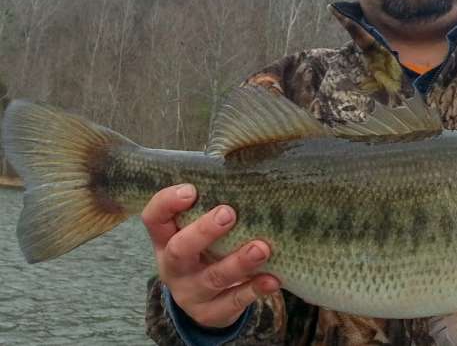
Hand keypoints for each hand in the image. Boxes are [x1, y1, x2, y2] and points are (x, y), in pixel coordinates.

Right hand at [142, 184, 280, 327]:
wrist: (206, 303)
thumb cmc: (206, 252)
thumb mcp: (197, 233)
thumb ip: (209, 209)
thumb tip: (246, 173)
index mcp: (165, 240)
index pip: (154, 218)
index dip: (167, 203)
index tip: (191, 190)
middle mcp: (173, 267)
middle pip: (179, 250)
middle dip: (203, 231)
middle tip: (228, 213)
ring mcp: (191, 293)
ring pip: (212, 278)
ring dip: (238, 262)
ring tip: (262, 248)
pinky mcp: (212, 313)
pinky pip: (234, 302)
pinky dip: (255, 290)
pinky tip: (272, 279)